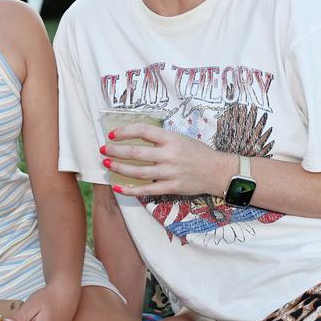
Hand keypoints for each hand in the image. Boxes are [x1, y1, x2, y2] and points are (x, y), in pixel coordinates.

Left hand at [100, 123, 226, 197]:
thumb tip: (135, 136)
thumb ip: (160, 138)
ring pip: (139, 172)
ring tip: (107, 165)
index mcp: (171, 139)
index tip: (112, 134)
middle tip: (103, 150)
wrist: (217, 171)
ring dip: (120, 168)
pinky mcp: (172, 188)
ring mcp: (170, 173)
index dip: (125, 131)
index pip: (143, 131)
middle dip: (116, 151)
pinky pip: (147, 190)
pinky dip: (131, 190)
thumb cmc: (197, 152)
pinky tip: (118, 187)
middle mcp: (170, 155)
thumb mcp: (180, 138)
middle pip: (137, 153)